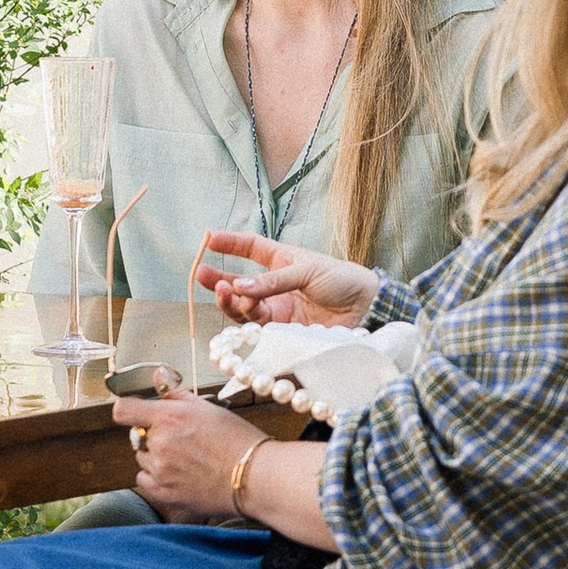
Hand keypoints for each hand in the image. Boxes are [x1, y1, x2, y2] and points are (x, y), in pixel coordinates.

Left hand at [109, 386, 253, 515]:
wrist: (254, 478)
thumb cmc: (237, 440)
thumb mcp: (208, 408)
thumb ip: (175, 393)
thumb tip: (158, 374)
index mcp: (170, 417)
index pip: (124, 410)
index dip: (129, 410)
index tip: (137, 413)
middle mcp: (161, 443)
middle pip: (138, 436)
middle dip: (155, 436)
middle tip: (183, 441)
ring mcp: (160, 470)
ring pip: (143, 459)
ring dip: (157, 458)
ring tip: (188, 460)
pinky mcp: (164, 493)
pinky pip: (145, 481)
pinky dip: (157, 479)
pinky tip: (182, 476)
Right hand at [196, 227, 377, 329]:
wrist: (366, 309)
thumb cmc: (343, 280)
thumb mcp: (307, 270)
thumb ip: (273, 280)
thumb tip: (241, 286)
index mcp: (283, 260)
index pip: (251, 248)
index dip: (230, 243)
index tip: (209, 238)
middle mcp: (276, 285)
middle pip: (240, 282)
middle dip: (218, 279)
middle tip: (201, 274)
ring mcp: (278, 308)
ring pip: (244, 307)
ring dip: (231, 300)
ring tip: (224, 292)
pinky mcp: (283, 330)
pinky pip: (257, 326)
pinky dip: (247, 318)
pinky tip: (244, 307)